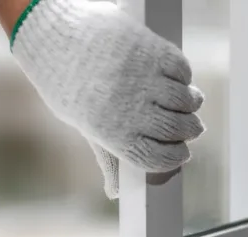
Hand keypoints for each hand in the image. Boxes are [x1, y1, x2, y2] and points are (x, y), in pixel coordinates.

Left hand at [12, 0, 205, 197]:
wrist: (55, 33)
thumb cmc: (66, 82)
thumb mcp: (84, 123)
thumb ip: (107, 153)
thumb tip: (113, 192)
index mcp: (115, 135)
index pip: (159, 158)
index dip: (175, 158)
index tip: (181, 153)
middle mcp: (133, 111)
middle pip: (179, 130)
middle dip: (190, 131)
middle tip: (192, 127)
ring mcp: (145, 80)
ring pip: (186, 101)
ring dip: (192, 103)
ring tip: (189, 101)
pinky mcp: (153, 52)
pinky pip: (183, 71)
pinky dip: (185, 77)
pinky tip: (177, 78)